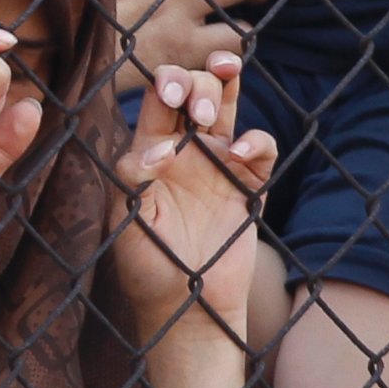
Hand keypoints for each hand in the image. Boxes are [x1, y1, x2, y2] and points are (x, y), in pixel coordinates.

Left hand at [108, 54, 274, 334]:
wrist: (186, 306)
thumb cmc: (147, 264)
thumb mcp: (127, 221)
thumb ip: (132, 180)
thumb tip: (156, 151)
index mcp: (151, 149)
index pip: (157, 98)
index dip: (165, 83)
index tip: (168, 101)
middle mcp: (185, 148)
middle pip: (194, 89)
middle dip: (196, 81)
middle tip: (196, 113)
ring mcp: (220, 163)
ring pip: (228, 105)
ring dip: (226, 87)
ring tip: (217, 108)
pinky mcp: (250, 185)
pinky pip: (261, 147)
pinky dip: (256, 141)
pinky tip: (240, 153)